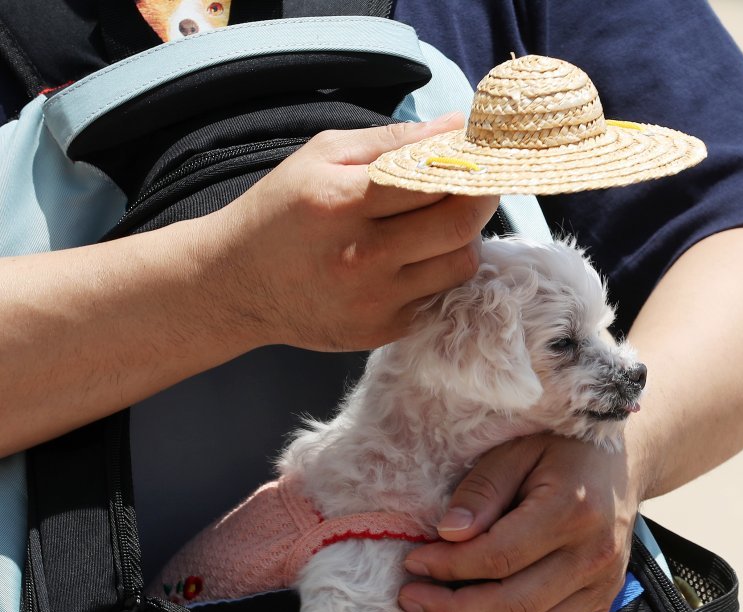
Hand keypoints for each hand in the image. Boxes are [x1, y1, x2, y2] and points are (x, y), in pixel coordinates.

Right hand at [199, 113, 499, 351]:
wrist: (236, 284)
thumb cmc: (283, 210)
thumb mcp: (323, 156)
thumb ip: (394, 140)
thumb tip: (457, 127)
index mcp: (341, 202)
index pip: (433, 181)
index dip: (469, 167)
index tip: (483, 157)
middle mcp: (360, 257)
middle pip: (458, 226)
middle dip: (481, 200)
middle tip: (480, 186)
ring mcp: (373, 301)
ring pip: (459, 266)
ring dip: (464, 240)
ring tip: (442, 223)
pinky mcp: (381, 331)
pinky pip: (438, 296)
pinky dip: (439, 273)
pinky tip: (417, 258)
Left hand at [398, 434, 642, 611]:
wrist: (622, 463)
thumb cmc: (563, 450)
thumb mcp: (516, 450)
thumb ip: (481, 490)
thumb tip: (448, 534)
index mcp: (572, 511)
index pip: (498, 557)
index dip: (448, 567)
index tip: (414, 562)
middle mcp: (594, 556)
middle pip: (514, 607)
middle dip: (452, 611)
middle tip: (412, 599)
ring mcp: (605, 586)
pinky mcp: (606, 602)